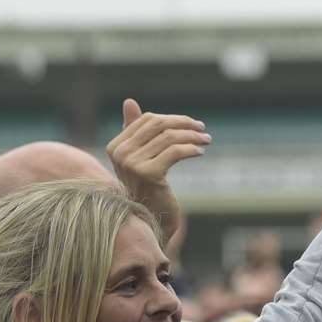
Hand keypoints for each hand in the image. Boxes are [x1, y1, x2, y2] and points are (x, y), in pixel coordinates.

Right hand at [106, 99, 209, 247]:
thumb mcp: (140, 157)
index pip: (147, 120)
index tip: (192, 124)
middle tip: (202, 129)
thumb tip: (129, 101)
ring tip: (206, 140)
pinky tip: (200, 152)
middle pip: (158, 125)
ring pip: (169, 138)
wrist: (151, 221)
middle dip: (184, 124)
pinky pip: (175, 152)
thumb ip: (135, 130)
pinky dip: (191, 148)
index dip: (172, 119)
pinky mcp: (148, 173)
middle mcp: (120, 153)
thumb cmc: (147, 189)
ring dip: (193, 136)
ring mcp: (132, 164)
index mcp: (115, 146)